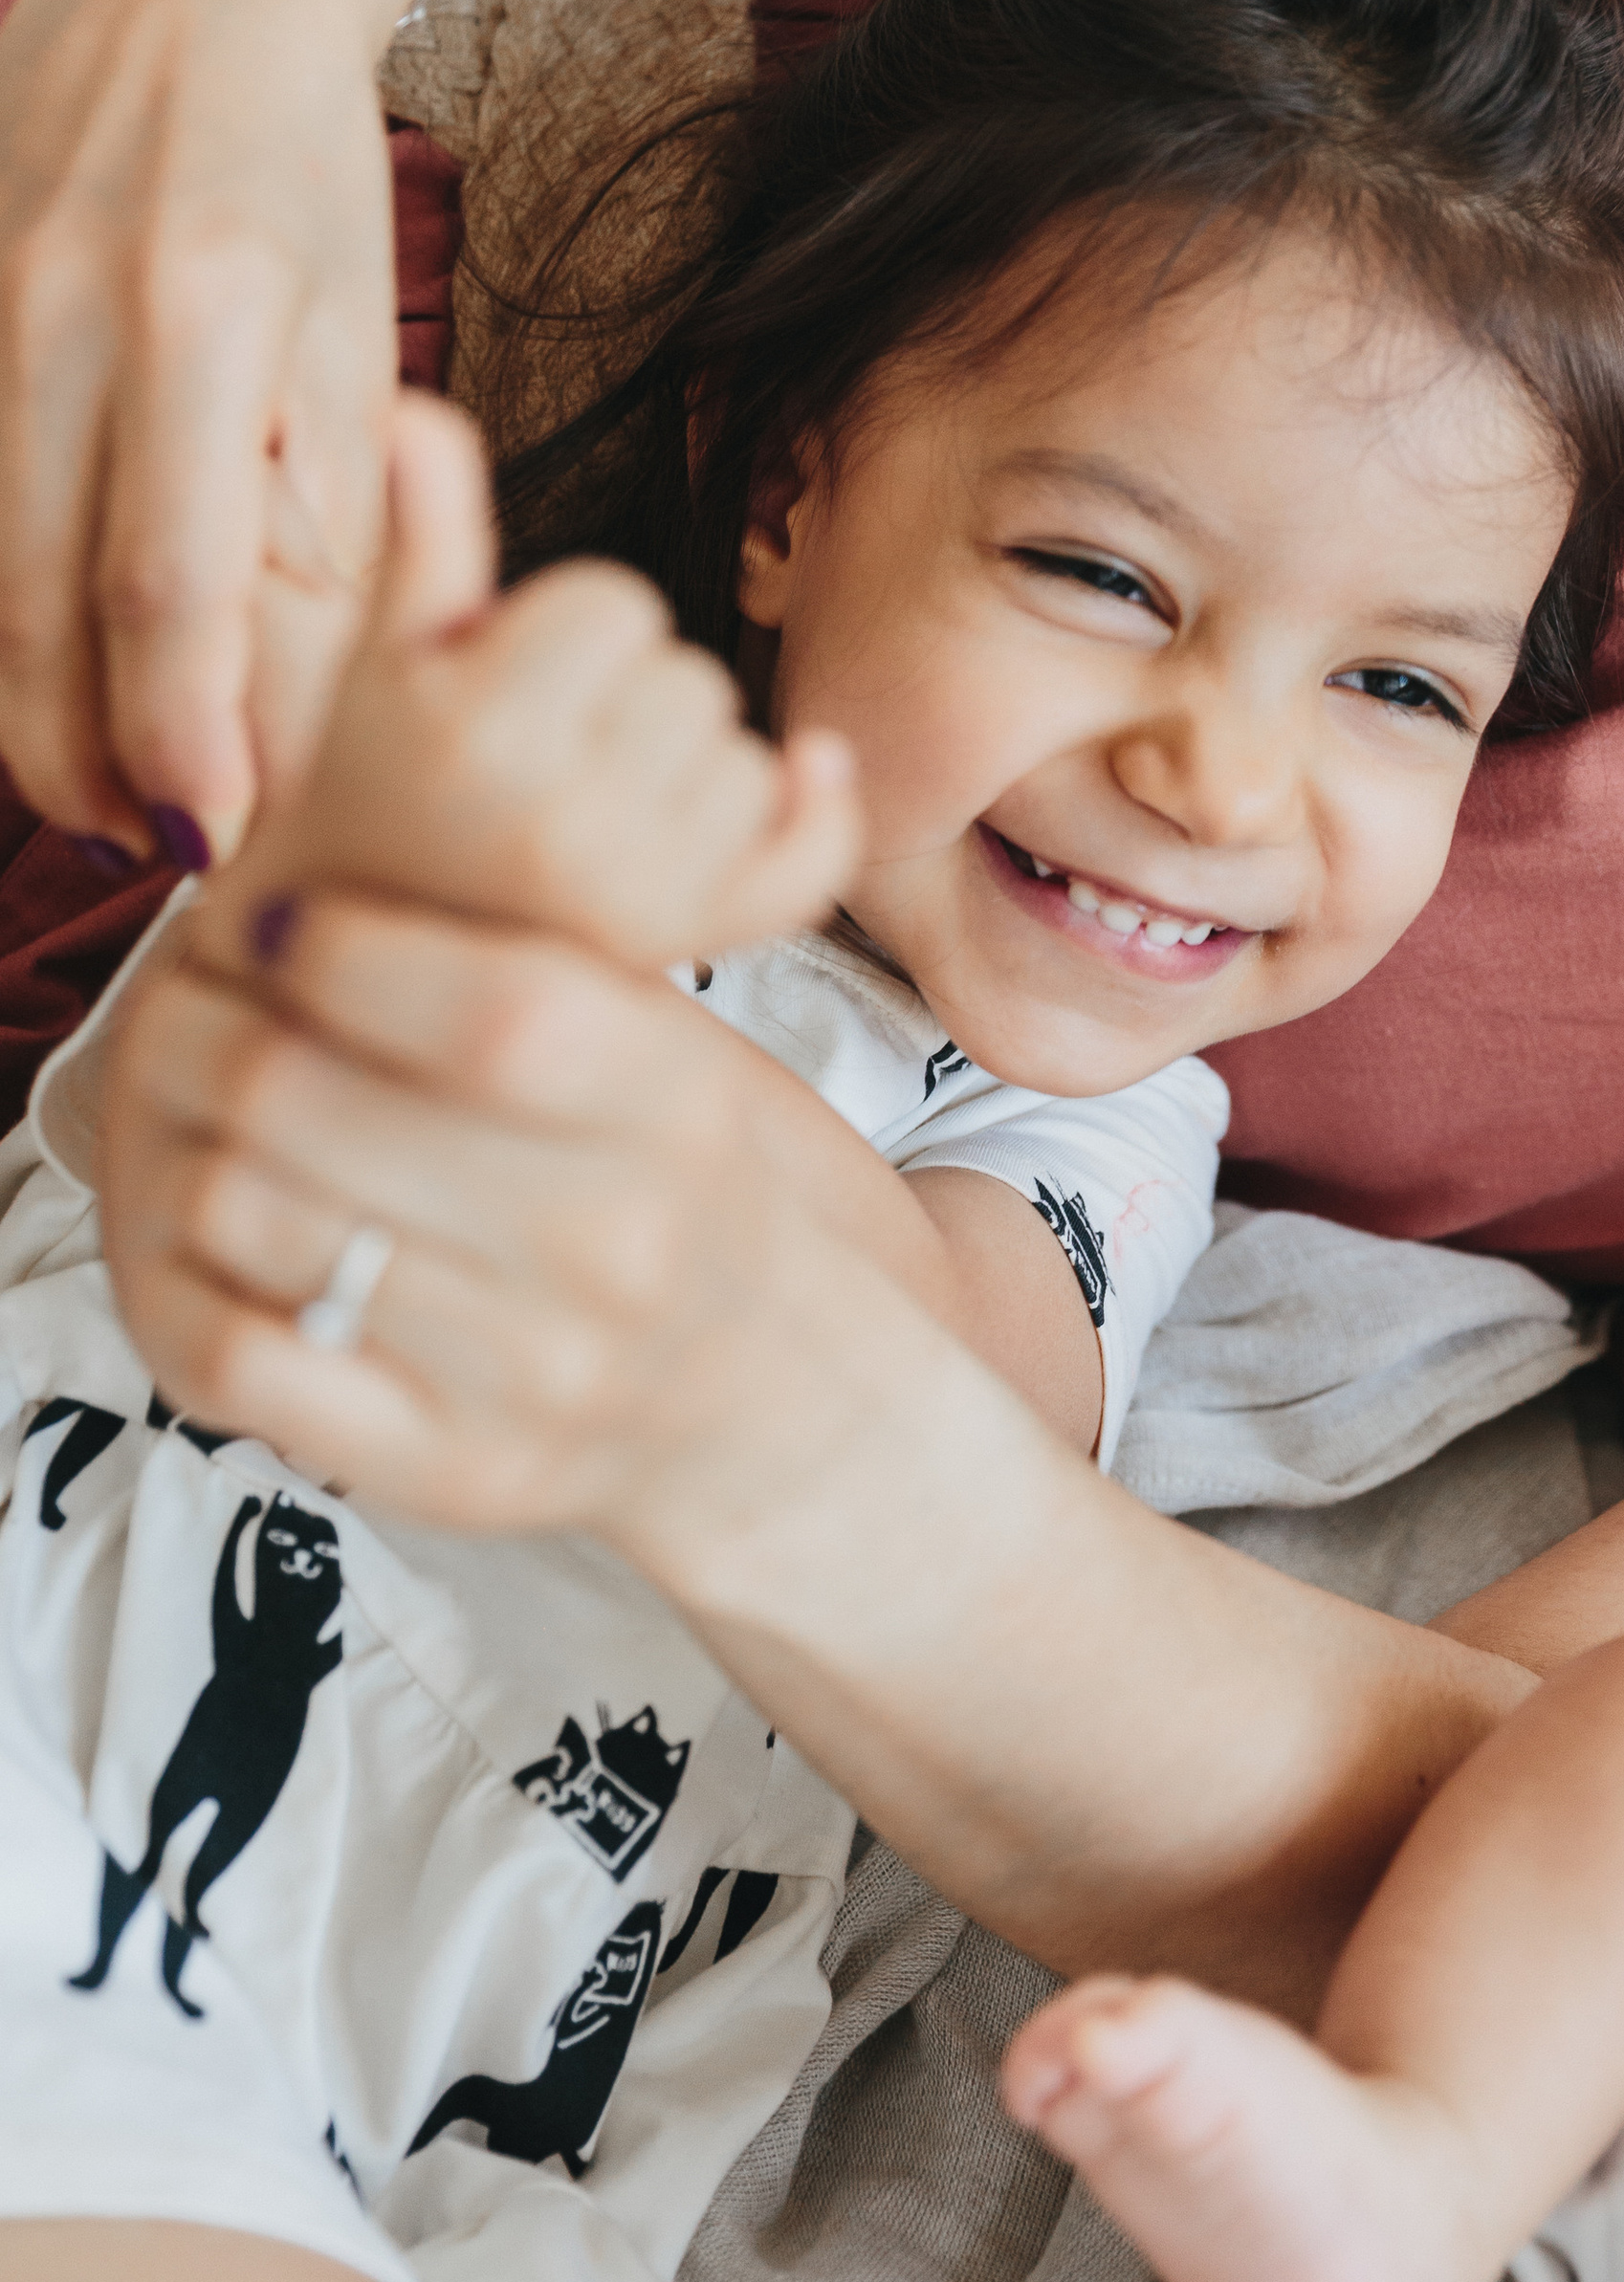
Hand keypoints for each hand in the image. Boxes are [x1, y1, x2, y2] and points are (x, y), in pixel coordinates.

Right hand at [0, 0, 437, 864]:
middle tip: (148, 849)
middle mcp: (60, 303)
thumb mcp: (353, 333)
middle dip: (86, 753)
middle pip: (40, 593)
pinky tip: (36, 679)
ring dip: (26, 704)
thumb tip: (289, 674)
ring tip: (93, 796)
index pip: (168, 576)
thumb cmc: (302, 173)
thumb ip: (322, 501)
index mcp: (197, 310)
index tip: (214, 834)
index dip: (182, 725)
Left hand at [100, 885, 885, 1547]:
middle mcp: (614, 1248)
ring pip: (266, 1221)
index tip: (292, 924)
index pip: (491, 1009)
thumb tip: (380, 814)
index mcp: (677, 1114)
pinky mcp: (451, 1467)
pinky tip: (232, 1226)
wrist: (772, 1394)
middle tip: (198, 1000)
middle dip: (220, 1029)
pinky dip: (200, 1281)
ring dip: (193, 1140)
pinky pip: (252, 1361)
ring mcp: (532, 1372)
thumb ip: (549, 947)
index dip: (349, 948)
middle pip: (329, 1109)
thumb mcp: (670, 1044)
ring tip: (204, 1104)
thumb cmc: (684, 1186)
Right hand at [210, 390, 859, 973]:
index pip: (616, 602)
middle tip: (544, 753)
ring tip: (585, 808)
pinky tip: (809, 770)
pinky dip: (817, 810)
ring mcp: (636, 894)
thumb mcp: (377, 659)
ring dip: (686, 762)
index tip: (507, 677)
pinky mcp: (693, 947)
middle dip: (627, 696)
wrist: (348, 974)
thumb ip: (420, 532)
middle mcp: (562, 820)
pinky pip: (809, 856)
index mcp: (477, 727)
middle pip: (689, 677)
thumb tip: (421, 411)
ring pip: (742, 753)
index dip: (569, 629)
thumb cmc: (371, 793)